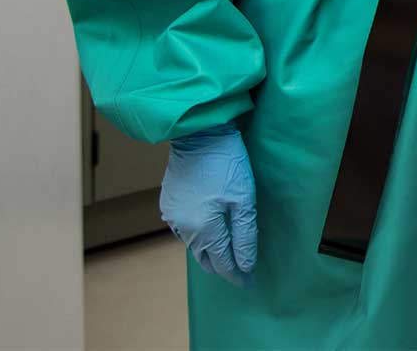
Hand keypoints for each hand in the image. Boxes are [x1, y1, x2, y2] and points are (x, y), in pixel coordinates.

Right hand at [160, 126, 258, 287]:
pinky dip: (196, 235)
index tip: (248, 282)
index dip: (236, 274)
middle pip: (204, 257)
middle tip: (239, 270)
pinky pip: (182, 229)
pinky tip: (207, 231)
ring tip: (225, 253)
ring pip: (192, 244)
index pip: (222, 262)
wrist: (198, 133)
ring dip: (208, 251)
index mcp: (203, 230)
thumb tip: (246, 265)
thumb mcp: (244, 200)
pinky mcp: (168, 202)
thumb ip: (245, 235)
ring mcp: (172, 215)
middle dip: (222, 266)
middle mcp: (183, 228)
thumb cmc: (226, 163)